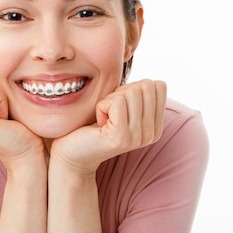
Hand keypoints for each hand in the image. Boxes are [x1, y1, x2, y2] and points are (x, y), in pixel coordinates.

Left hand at [50, 79, 166, 173]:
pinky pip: (117, 102)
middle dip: (122, 91)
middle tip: (110, 111)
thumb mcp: (124, 107)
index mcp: (156, 126)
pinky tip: (99, 122)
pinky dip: (102, 106)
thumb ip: (140, 94)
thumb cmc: (95, 124)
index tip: (119, 105)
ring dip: (111, 99)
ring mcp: (138, 137)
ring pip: (132, 92)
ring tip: (104, 118)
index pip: (158, 86)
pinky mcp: (121, 136)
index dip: (133, 87)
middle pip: (146, 87)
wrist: (73, 152)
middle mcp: (151, 134)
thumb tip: (147, 79)